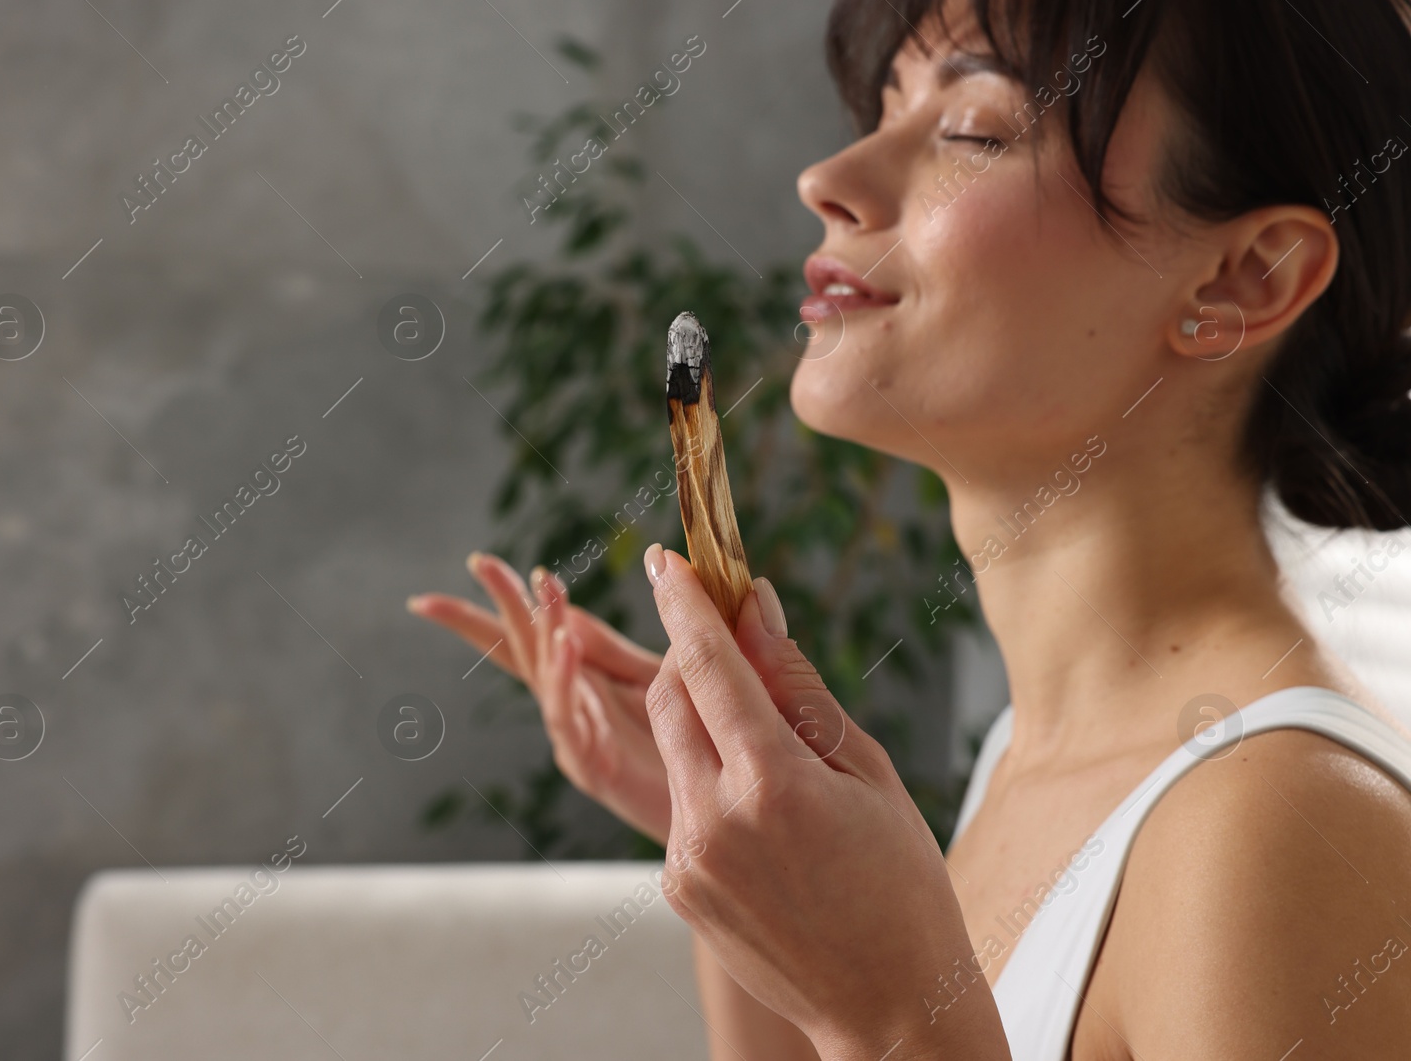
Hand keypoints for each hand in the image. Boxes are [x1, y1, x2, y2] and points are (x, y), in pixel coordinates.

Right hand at [408, 552, 671, 843]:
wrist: (723, 809)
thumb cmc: (692, 743)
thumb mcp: (653, 677)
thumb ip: (611, 647)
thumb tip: (571, 605)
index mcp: (583, 676)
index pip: (535, 627)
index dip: (506, 595)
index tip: (478, 561)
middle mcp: (571, 704)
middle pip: (522, 648)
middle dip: (497, 608)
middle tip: (480, 562)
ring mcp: (576, 737)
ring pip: (545, 678)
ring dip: (542, 632)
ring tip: (545, 588)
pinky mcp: (593, 768)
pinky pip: (569, 722)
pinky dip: (563, 683)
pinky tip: (566, 646)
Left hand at [641, 543, 1010, 1059]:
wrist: (886, 1007)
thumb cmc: (901, 885)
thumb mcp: (869, 775)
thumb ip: (800, 689)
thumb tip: (757, 611)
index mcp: (772, 785)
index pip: (709, 666)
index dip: (685, 605)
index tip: (667, 561)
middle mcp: (713, 820)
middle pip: (670, 698)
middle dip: (689, 656)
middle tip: (723, 634)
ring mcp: (686, 858)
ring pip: (671, 749)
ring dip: (702, 720)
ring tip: (766, 740)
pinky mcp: (675, 885)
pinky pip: (679, 802)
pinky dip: (707, 779)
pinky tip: (763, 807)